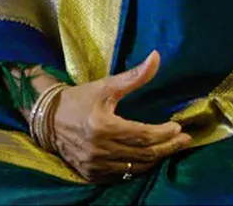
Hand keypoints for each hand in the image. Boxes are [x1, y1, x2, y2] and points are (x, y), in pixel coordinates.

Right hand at [48, 50, 191, 182]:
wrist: (47, 120)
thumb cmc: (79, 99)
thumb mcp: (105, 86)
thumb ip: (134, 76)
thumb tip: (156, 57)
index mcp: (103, 126)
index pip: (143, 134)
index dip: (164, 133)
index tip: (178, 126)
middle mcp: (99, 149)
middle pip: (144, 153)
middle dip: (168, 147)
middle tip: (184, 140)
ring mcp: (95, 165)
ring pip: (135, 167)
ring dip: (156, 159)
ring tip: (171, 148)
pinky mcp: (91, 174)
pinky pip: (121, 174)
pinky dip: (138, 167)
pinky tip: (149, 158)